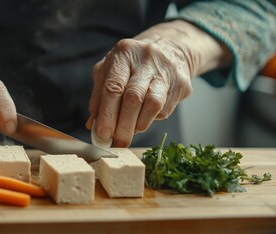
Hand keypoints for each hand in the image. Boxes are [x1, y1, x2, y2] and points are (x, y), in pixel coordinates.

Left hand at [87, 20, 231, 146]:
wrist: (170, 49)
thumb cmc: (132, 64)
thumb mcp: (109, 71)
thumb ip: (99, 97)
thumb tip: (93, 126)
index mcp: (123, 53)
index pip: (113, 87)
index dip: (107, 113)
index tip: (103, 134)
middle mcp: (146, 59)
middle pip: (133, 97)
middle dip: (123, 125)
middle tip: (117, 142)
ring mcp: (166, 70)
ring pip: (153, 105)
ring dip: (138, 125)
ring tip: (129, 133)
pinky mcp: (182, 84)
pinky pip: (164, 109)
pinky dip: (150, 119)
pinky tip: (143, 118)